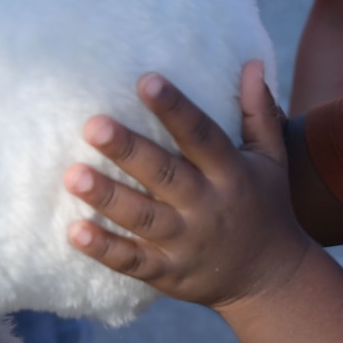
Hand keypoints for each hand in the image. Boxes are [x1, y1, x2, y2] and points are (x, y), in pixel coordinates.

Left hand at [64, 61, 313, 308]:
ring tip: (71, 175)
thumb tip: (252, 62)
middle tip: (92, 125)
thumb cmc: (266, 207)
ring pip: (141, 218)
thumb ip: (259, 113)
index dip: (175, 108)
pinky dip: (104, 249)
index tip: (146, 80)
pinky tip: (75, 232)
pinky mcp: (168, 273)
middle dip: (128, 150)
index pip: (201, 136)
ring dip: (106, 197)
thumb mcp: (271, 159)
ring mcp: (185, 243)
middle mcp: (207, 207)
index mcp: (230, 174)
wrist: (271, 280)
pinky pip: (132, 262)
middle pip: (164, 175)